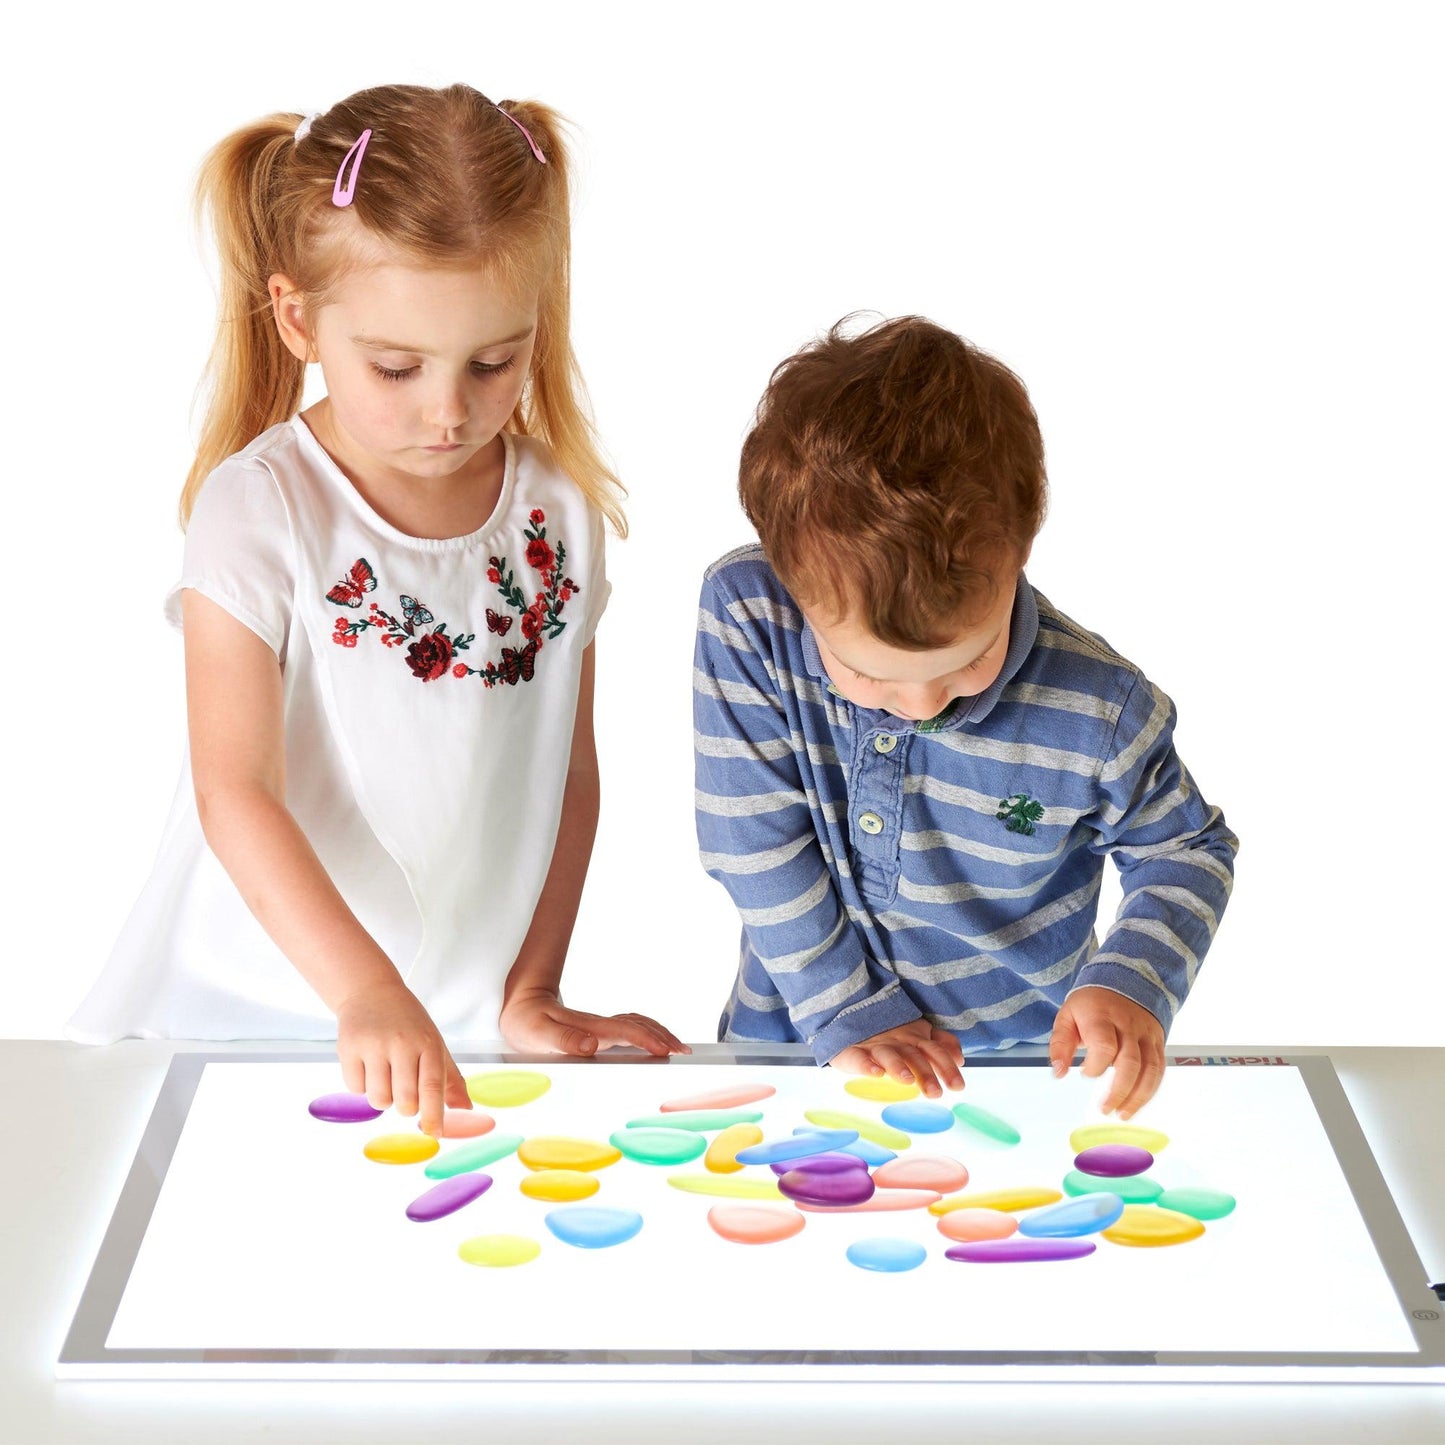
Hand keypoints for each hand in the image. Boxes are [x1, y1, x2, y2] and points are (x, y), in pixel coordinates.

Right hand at [335, 978, 471, 1135]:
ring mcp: (373, 1045)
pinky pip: (356, 1089)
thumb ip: (449, 1078)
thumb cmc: (408, 1022)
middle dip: (406, 1107)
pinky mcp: (348, 1048)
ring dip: (384, 1098)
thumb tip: (465, 1109)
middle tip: (406, 1092)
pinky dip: (363, 1086)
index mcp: (427, 1042)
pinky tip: (368, 1065)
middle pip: (405, 1101)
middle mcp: (401, 1043)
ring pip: (379, 1101)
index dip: (434, 1115)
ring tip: (386, 1075)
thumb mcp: (434, 1043)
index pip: (432, 1087)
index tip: (435, 1134)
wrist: (371, 992)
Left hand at [499, 987, 691, 1057]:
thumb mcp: (537, 1033)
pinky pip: (629, 1027)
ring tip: (677, 1046)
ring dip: (659, 1032)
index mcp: (589, 1027)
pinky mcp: (596, 1028)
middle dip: (664, 1036)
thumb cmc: (526, 1020)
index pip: (625, 1031)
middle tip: (684, 1050)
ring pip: (637, 1024)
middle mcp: (599, 1025)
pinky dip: (647, 1032)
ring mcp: (599, 1025)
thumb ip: (563, 1040)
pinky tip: (651, 1040)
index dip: (646, 1040)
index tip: (665, 1050)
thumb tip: (590, 1045)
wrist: (520, 1001)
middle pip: (639, 1025)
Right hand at [828, 1018, 964, 1098]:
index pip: (935, 1051)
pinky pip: (859, 1058)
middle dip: (926, 1073)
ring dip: (898, 1066)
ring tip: (907, 1080)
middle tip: (935, 1093)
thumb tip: (960, 1058)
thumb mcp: (917, 1035)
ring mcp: (875, 1046)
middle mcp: (897, 1042)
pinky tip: (875, 1073)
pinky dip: (867, 1065)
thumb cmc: (890, 1034)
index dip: (947, 1067)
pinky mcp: (852, 1052)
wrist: (850, 1018)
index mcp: (915, 1039)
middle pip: (914, 1056)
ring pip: (888, 1055)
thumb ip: (940, 1044)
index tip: (958, 1087)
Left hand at [1049, 986, 1164, 1117]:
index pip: (1105, 1045)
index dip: (1096, 1066)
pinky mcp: (1158, 1042)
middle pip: (1131, 1062)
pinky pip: (1159, 1069)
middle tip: (1104, 1109)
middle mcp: (1128, 1026)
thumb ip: (1060, 1043)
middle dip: (1119, 1091)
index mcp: (1101, 1017)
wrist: (1124, 980)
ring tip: (1122, 1114)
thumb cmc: (1091, 1004)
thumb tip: (1058, 1072)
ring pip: (1150, 1069)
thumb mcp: (1068, 1015)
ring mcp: (1146, 1034)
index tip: (1085, 1074)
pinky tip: (1137, 1104)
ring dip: (1138, 1097)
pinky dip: (1150, 1090)